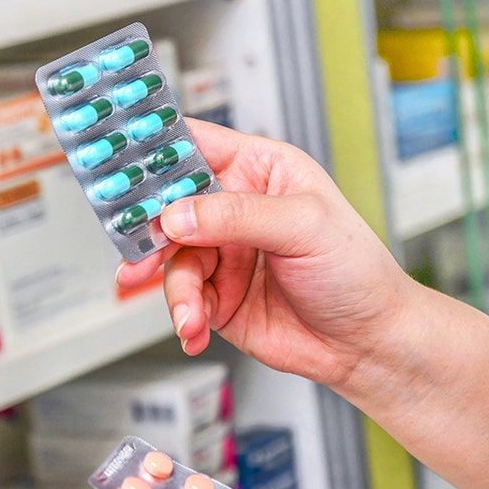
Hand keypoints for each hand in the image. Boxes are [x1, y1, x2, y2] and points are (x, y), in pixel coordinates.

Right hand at [116, 120, 418, 389]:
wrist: (367, 344)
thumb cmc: (357, 273)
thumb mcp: (303, 227)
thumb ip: (237, 215)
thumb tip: (178, 214)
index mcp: (258, 170)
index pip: (194, 145)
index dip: (155, 149)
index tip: (121, 163)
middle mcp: (233, 208)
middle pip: (168, 207)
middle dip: (149, 234)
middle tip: (137, 257)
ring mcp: (222, 253)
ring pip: (172, 262)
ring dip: (177, 293)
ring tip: (191, 315)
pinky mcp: (217, 296)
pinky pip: (183, 299)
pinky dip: (185, 318)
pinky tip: (196, 330)